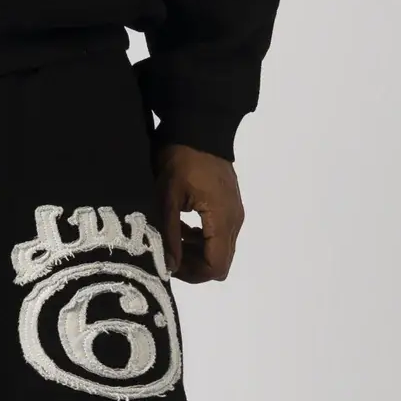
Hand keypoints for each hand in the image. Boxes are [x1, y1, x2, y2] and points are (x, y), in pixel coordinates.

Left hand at [153, 144, 244, 283]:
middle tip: (166, 254)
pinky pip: (217, 235)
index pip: (216, 266)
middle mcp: (234, 220)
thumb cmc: (180, 160)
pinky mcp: (228, 206)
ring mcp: (233, 213)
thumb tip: (170, 267)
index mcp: (222, 219)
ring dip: (194, 252)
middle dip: (192, 265)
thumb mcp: (167, 199)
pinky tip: (178, 228)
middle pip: (220, 262)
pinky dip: (199, 240)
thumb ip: (169, 236)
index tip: (169, 264)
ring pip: (218, 250)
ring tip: (169, 239)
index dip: (192, 273)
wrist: (199, 127)